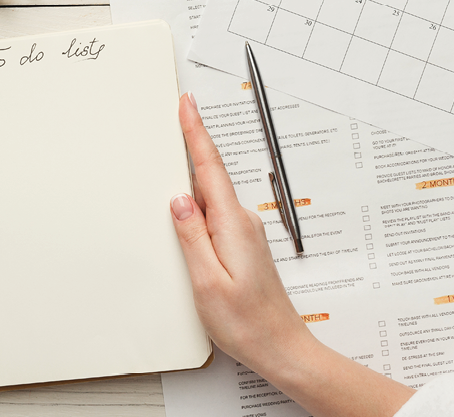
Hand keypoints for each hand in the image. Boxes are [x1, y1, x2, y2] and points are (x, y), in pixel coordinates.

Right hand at [170, 92, 412, 416]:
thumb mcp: (206, 281)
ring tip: (172, 162)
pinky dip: (197, 202)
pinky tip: (184, 208)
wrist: (281, 348)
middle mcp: (242, 222)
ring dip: (192, 176)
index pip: (210, 168)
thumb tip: (178, 200)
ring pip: (210, 196)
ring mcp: (244, 233)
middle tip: (174, 116)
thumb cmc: (246, 322)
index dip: (196, 132)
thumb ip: (191, 237)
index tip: (188, 105)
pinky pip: (213, 213)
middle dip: (191, 145)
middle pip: (209, 176)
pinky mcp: (241, 245)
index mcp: (232, 225)